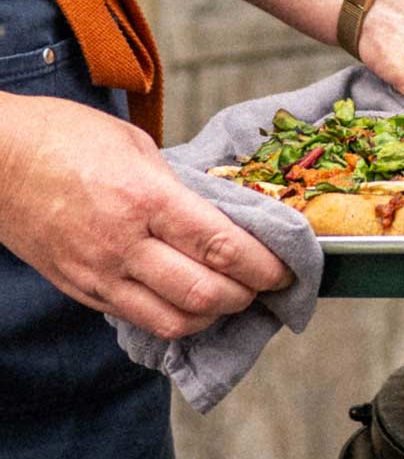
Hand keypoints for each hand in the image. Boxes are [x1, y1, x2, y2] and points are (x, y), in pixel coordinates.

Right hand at [0, 94, 293, 340]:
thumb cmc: (62, 138)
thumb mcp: (134, 146)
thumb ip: (179, 186)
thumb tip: (223, 214)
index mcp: (144, 198)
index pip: (221, 246)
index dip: (264, 265)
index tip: (286, 268)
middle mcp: (123, 244)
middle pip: (206, 294)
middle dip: (248, 295)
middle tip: (265, 284)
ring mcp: (99, 273)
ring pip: (175, 321)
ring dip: (214, 316)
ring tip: (231, 297)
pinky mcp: (81, 290)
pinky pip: (140, 319)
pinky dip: (175, 317)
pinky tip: (189, 301)